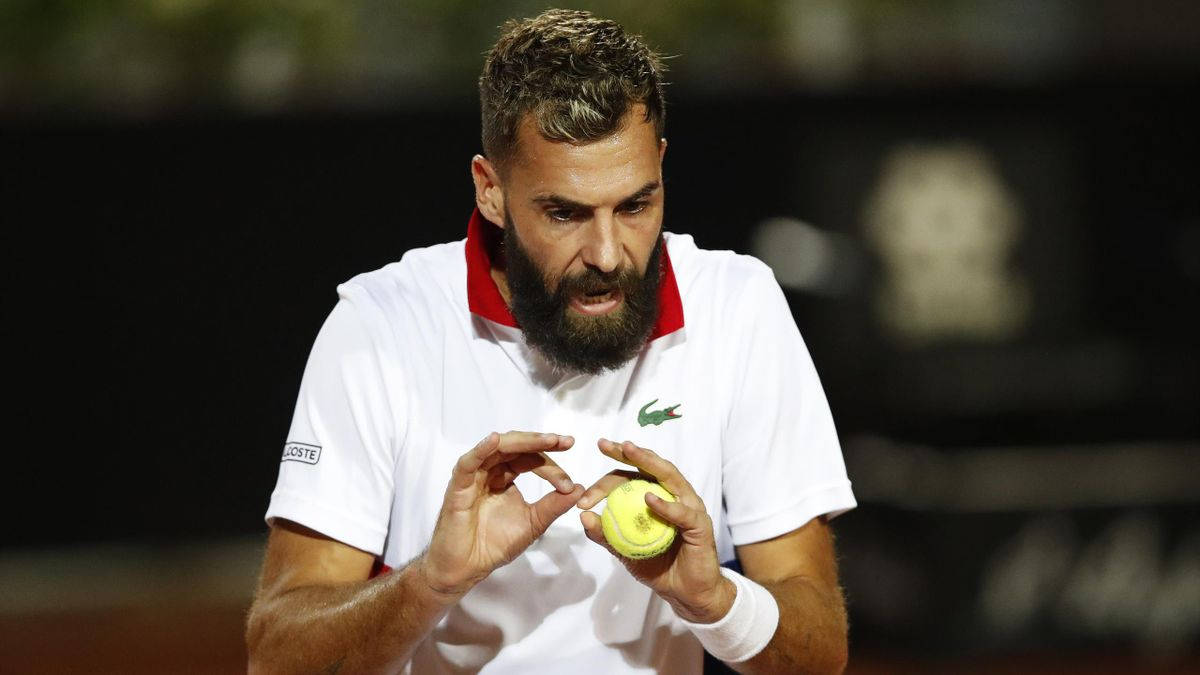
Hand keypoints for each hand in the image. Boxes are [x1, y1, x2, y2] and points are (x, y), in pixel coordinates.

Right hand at [421, 431, 582, 596]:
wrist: (467, 568)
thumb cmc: (494, 545)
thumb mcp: (533, 523)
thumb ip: (554, 506)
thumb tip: (580, 489)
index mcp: (505, 477)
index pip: (531, 460)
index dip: (552, 467)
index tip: (570, 483)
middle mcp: (490, 472)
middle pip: (516, 447)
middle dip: (541, 442)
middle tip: (565, 442)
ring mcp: (474, 477)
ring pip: (497, 448)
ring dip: (522, 441)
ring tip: (546, 440)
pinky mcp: (458, 486)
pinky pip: (468, 462)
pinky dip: (481, 449)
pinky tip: (495, 441)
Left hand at [578, 439, 734, 623]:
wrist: (686, 594)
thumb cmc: (658, 567)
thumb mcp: (624, 550)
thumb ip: (606, 534)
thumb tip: (582, 516)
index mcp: (656, 497)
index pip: (629, 478)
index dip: (605, 481)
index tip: (582, 495)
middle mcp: (674, 495)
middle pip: (649, 467)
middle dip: (627, 452)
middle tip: (604, 444)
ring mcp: (689, 506)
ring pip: (668, 476)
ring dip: (647, 461)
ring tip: (628, 450)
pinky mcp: (700, 524)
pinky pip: (682, 512)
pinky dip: (665, 505)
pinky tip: (649, 499)